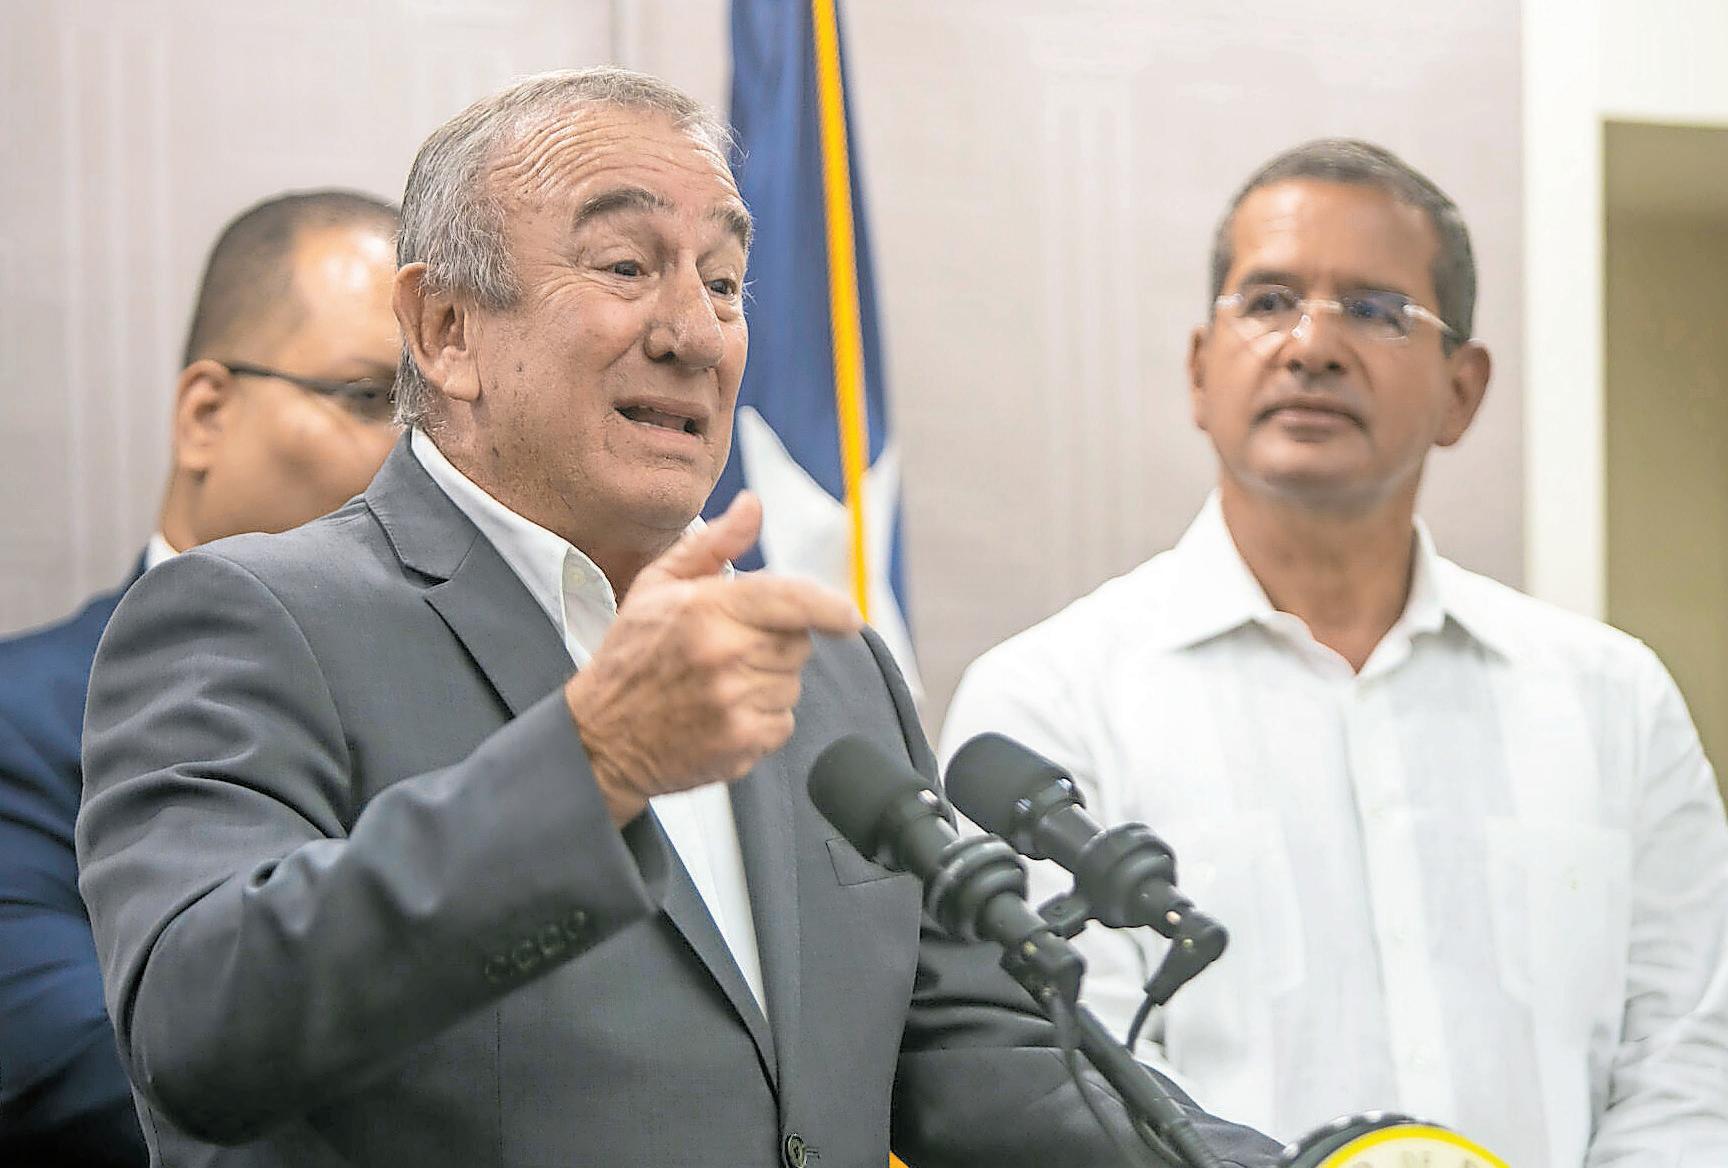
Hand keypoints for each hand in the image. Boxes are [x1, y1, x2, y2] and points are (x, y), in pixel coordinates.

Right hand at [564, 492, 861, 823]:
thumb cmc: (629, 657)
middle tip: (728, 647)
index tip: (849, 617)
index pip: (793, 599)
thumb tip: (753, 506)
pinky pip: (782, 722)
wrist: (597, 739)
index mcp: (707, 609)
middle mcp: (725, 654)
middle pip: (798, 641)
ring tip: (718, 682)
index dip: (831, 607)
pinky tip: (721, 712)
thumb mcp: (657, 587)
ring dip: (768, 680)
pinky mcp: (741, 744)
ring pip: (792, 682)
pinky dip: (762, 718)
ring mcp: (735, 702)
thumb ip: (712, 545)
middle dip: (775, 640)